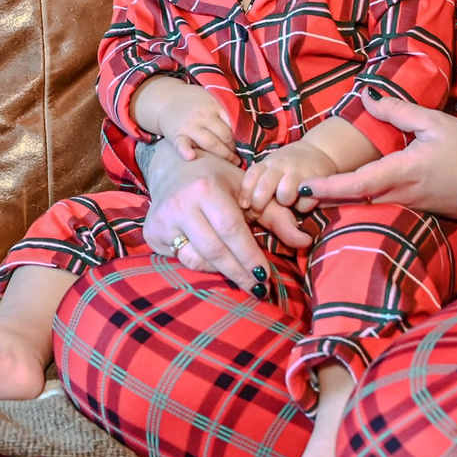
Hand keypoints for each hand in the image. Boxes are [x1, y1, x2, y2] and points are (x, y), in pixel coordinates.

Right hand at [133, 76, 236, 162]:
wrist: (165, 99)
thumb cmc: (193, 101)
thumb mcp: (211, 97)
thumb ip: (225, 109)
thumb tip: (247, 125)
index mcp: (214, 105)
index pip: (233, 122)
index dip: (241, 135)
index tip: (244, 143)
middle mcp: (203, 115)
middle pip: (224, 135)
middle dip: (233, 148)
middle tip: (237, 155)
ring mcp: (190, 126)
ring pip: (210, 143)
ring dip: (223, 154)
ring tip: (231, 162)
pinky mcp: (177, 135)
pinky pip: (182, 144)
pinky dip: (186, 151)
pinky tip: (191, 157)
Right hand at [141, 158, 308, 289]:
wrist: (171, 168)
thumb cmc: (217, 179)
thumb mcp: (247, 189)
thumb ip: (277, 215)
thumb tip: (304, 241)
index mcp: (206, 189)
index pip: (232, 231)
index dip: (250, 256)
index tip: (266, 276)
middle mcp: (180, 204)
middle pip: (215, 251)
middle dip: (239, 272)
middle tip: (258, 288)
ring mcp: (163, 220)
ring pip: (196, 259)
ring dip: (221, 271)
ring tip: (239, 274)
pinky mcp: (152, 234)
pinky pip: (181, 259)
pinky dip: (202, 265)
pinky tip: (214, 263)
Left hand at [240, 140, 341, 227]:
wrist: (320, 151)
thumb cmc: (289, 164)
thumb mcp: (271, 166)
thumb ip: (260, 180)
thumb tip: (246, 206)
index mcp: (267, 162)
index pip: (251, 175)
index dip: (245, 192)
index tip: (244, 206)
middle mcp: (280, 166)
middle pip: (264, 187)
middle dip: (259, 204)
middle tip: (258, 213)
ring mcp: (298, 172)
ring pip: (284, 195)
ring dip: (285, 203)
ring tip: (288, 202)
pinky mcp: (315, 181)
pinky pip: (304, 202)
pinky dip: (303, 206)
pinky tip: (303, 201)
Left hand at [304, 96, 456, 221]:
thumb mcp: (436, 124)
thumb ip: (398, 111)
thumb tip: (367, 95)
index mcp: (402, 174)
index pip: (355, 185)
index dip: (326, 188)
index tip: (301, 187)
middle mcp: (402, 196)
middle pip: (354, 199)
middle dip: (324, 197)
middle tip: (293, 191)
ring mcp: (411, 207)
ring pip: (369, 204)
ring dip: (342, 199)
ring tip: (314, 190)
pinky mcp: (421, 210)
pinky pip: (386, 206)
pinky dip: (365, 200)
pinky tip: (353, 192)